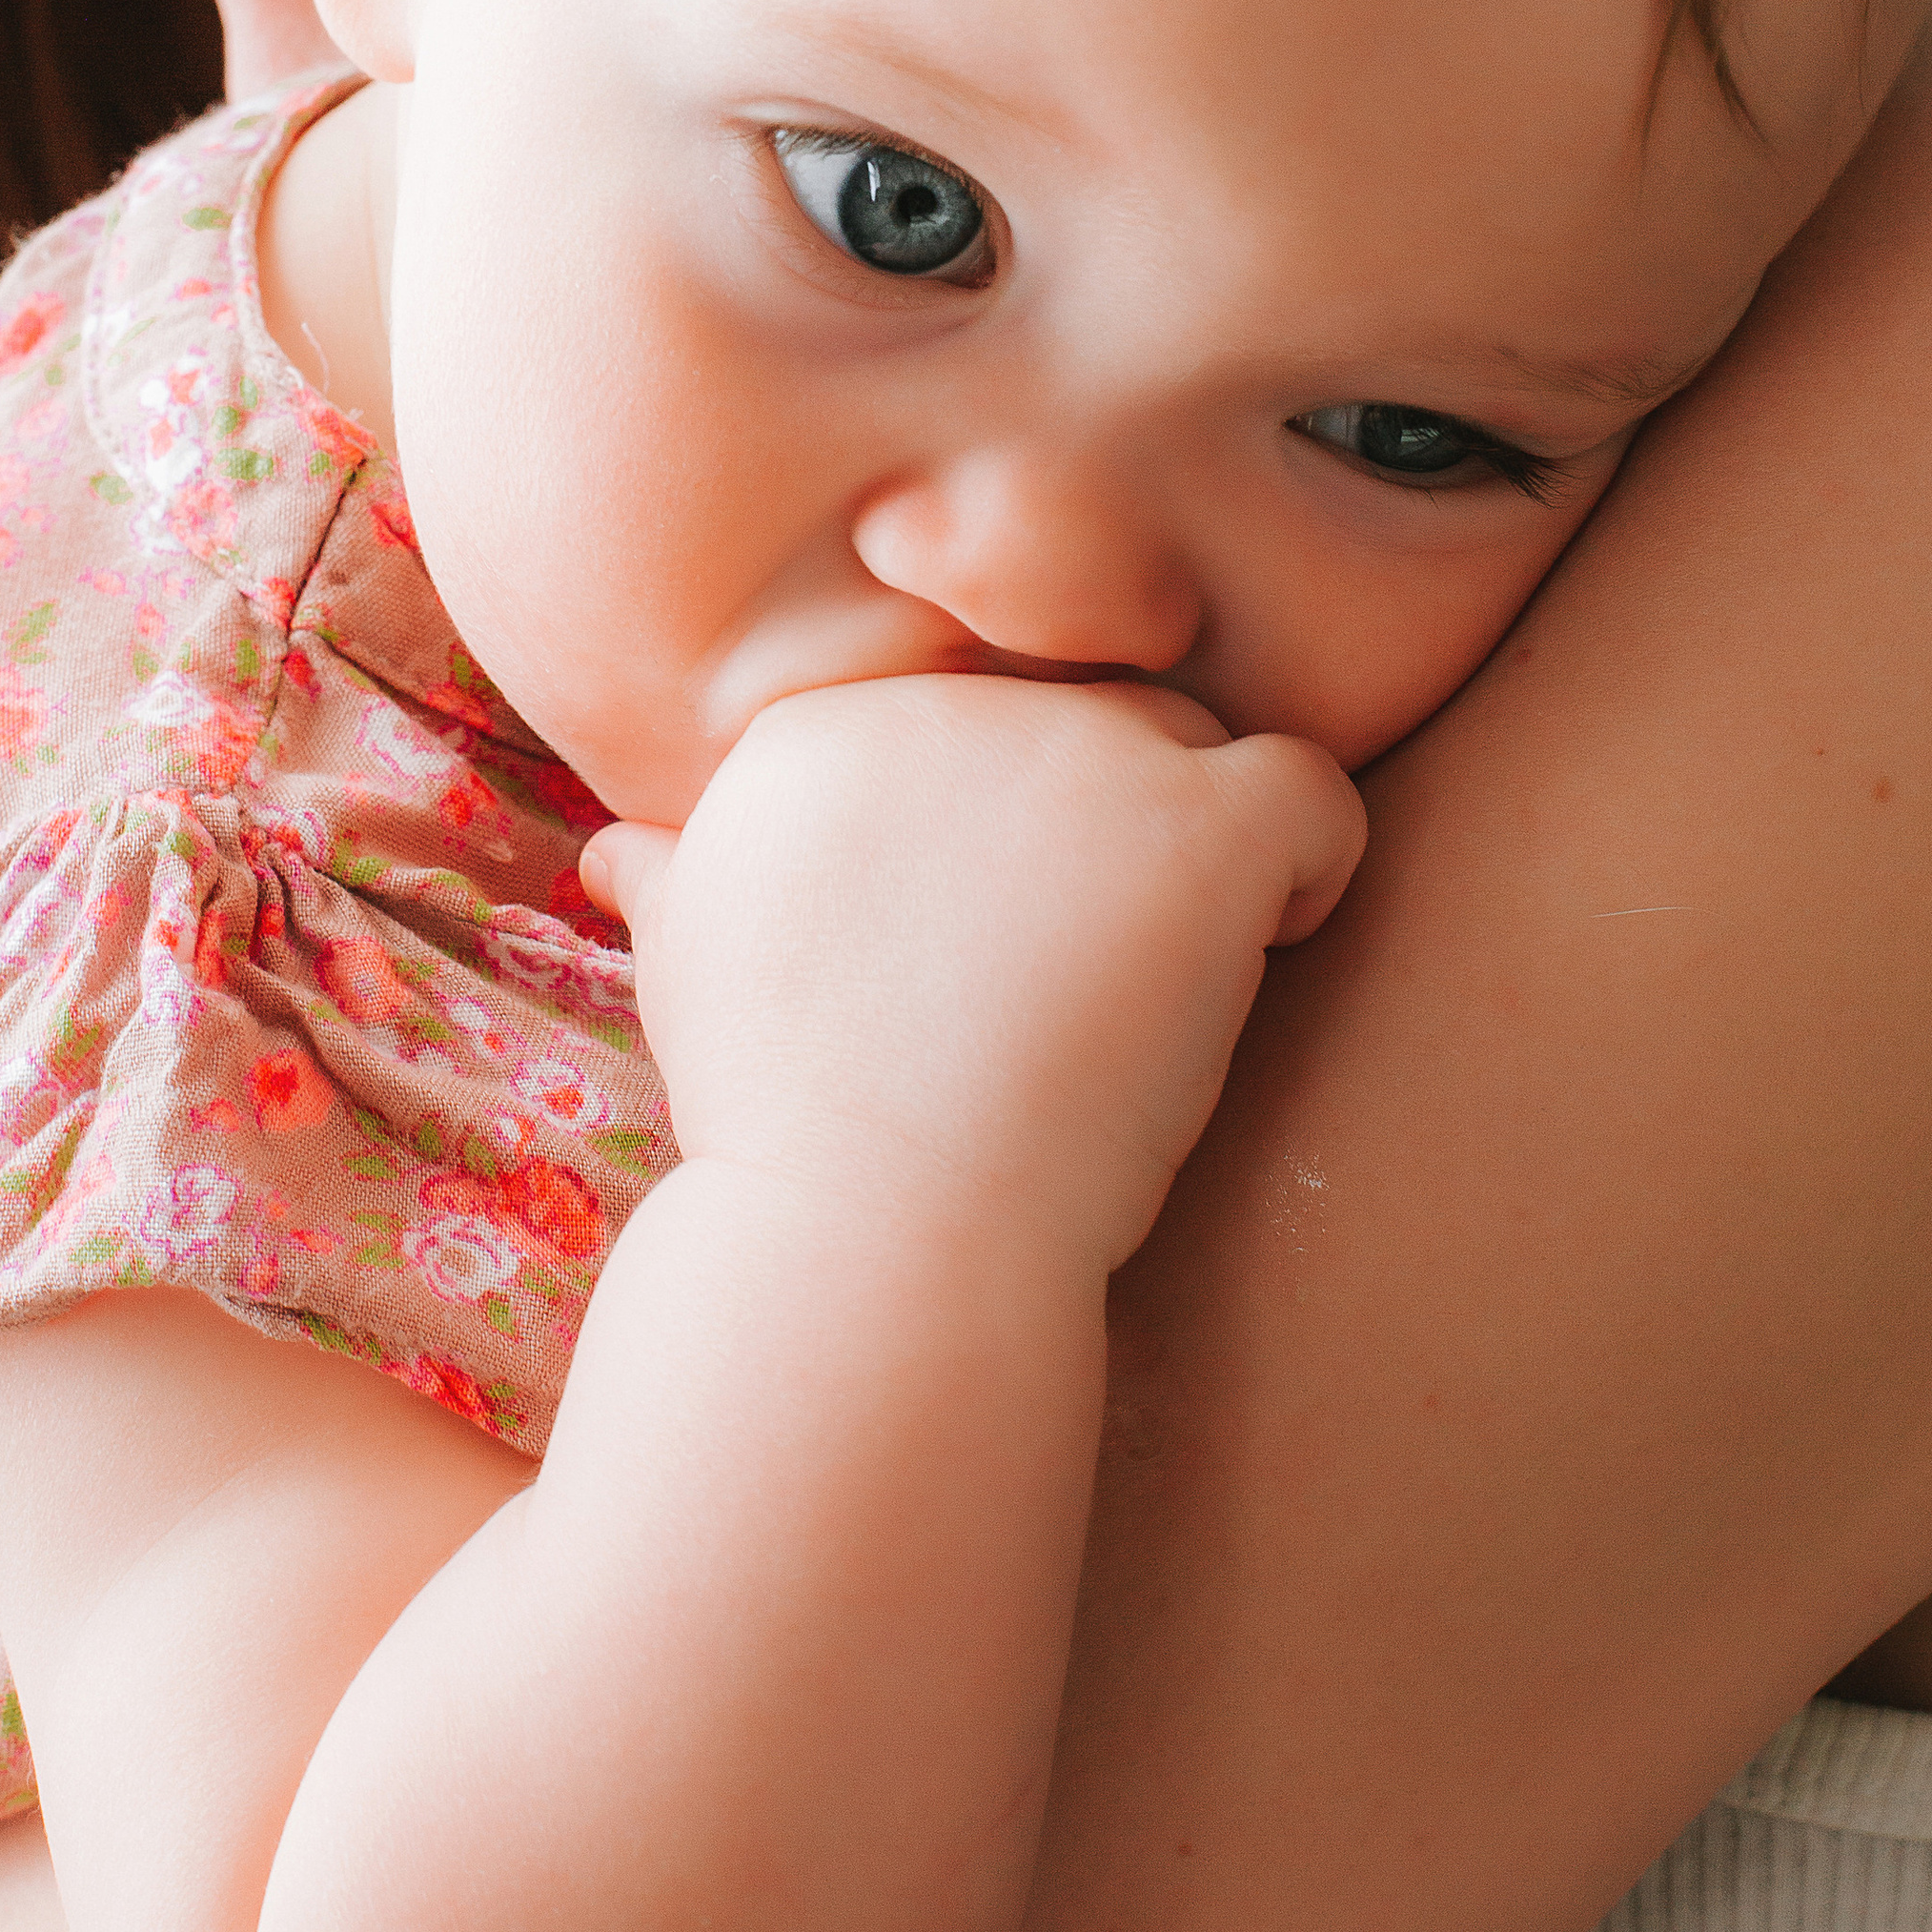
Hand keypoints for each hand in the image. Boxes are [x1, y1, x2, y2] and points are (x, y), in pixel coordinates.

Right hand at [583, 674, 1361, 1276]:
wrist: (874, 1227)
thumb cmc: (779, 1126)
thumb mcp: (691, 980)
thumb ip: (675, 885)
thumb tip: (619, 854)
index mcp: (820, 727)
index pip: (958, 730)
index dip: (992, 842)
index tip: (983, 958)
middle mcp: (949, 704)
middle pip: (1072, 723)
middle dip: (1093, 834)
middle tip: (1077, 977)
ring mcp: (1079, 753)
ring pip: (1190, 741)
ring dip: (1191, 848)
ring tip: (1161, 982)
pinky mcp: (1196, 826)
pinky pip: (1310, 788)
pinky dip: (1312, 866)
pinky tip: (1267, 948)